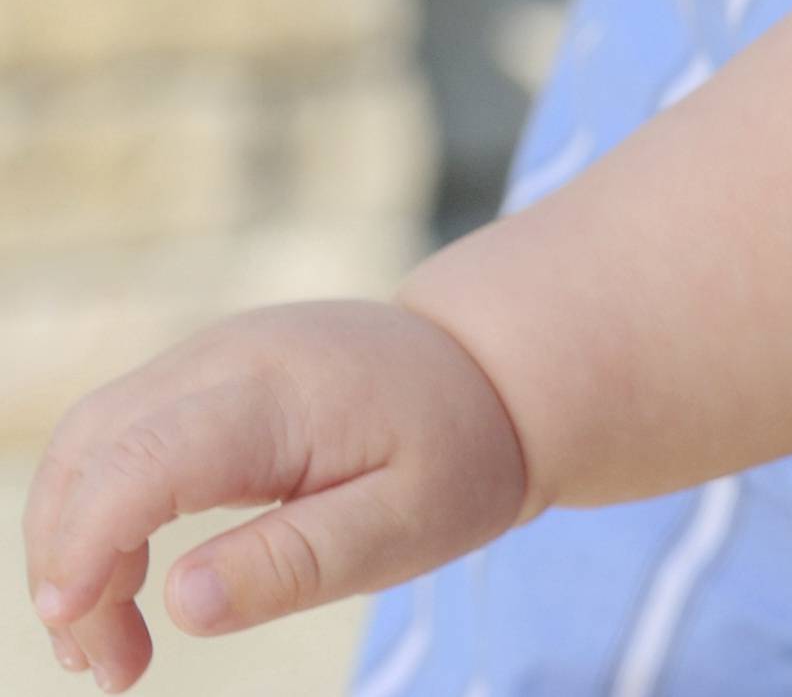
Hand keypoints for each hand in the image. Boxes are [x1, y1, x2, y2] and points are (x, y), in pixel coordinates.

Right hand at [23, 301, 527, 691]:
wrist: (491, 365)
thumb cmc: (458, 451)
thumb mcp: (409, 522)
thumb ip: (300, 562)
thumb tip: (184, 605)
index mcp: (280, 393)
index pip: (145, 459)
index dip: (87, 543)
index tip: (73, 625)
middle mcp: (227, 357)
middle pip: (94, 451)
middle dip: (69, 564)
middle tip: (110, 667)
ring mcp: (209, 356)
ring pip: (88, 443)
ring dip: (70, 542)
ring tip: (109, 647)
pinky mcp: (202, 373)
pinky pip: (115, 437)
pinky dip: (96, 512)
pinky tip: (123, 586)